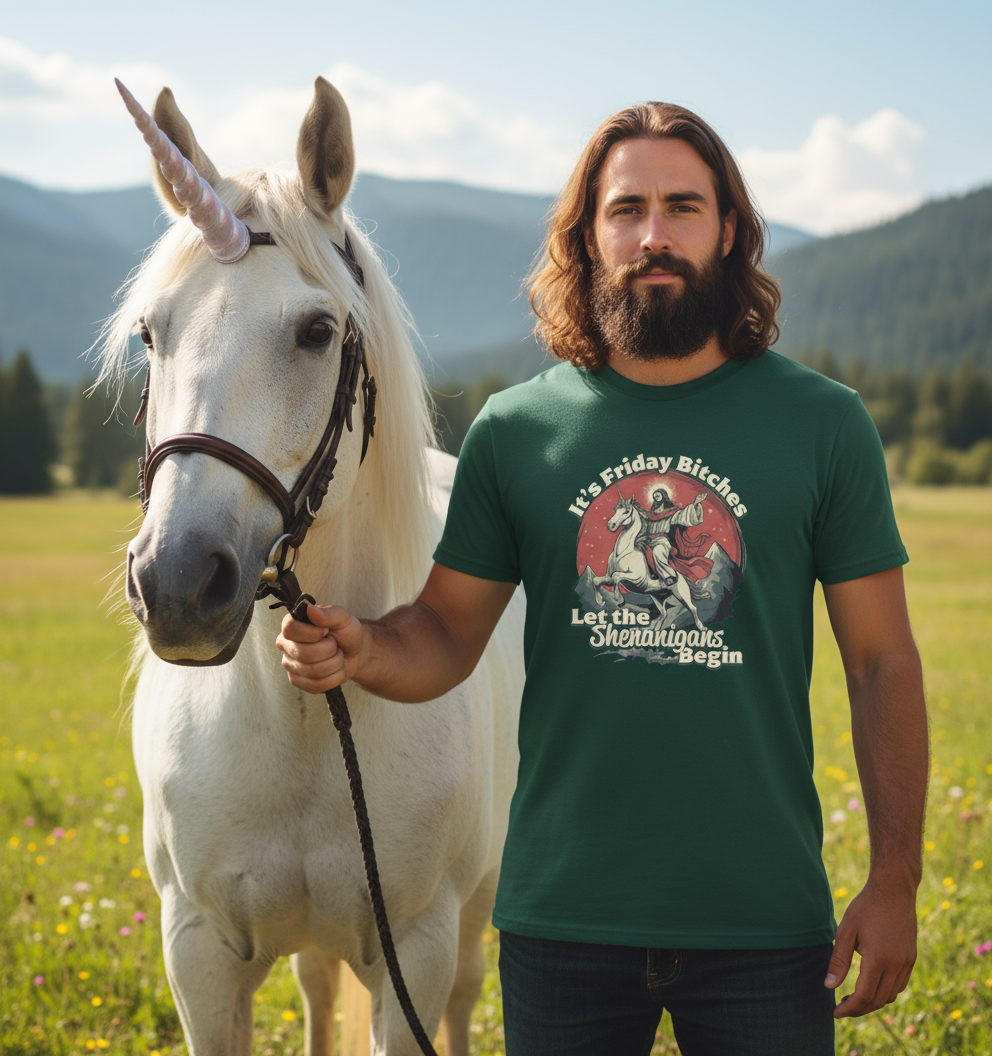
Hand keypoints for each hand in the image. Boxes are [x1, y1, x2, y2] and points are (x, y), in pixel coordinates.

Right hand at [276, 603, 365, 694]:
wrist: (354, 651)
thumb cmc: (345, 631)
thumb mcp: (342, 617)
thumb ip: (327, 613)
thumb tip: (309, 609)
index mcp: (292, 624)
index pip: (290, 629)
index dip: (313, 633)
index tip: (326, 631)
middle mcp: (285, 644)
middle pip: (304, 654)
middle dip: (329, 650)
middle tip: (335, 645)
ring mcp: (290, 664)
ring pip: (313, 671)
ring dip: (334, 663)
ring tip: (336, 656)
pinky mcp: (297, 681)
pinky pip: (316, 686)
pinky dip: (334, 678)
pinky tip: (335, 669)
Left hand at [824, 874, 917, 1017]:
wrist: (894, 890)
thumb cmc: (866, 907)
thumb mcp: (846, 930)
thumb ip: (838, 960)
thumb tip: (829, 986)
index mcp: (879, 959)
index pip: (864, 995)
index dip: (849, 1008)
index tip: (836, 1012)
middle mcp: (897, 965)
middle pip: (878, 1000)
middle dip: (859, 1009)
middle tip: (842, 1008)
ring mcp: (907, 962)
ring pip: (890, 995)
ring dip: (873, 1002)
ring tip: (854, 998)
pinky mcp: (911, 958)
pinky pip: (899, 985)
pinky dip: (885, 991)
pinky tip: (871, 984)